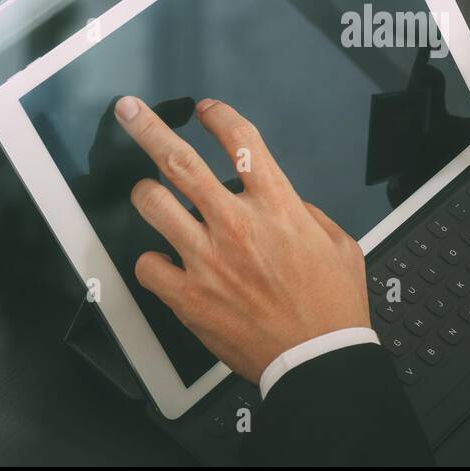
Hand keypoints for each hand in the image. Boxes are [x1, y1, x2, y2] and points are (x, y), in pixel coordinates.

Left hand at [114, 96, 369, 382]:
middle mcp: (237, 224)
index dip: (219, 117)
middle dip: (149, 128)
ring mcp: (206, 259)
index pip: (241, 141)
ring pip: (153, 204)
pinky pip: (147, 264)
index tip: (207, 111)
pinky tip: (164, 261)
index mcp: (278, 206)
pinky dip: (152, 260)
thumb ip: (308, 215)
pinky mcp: (187, 295)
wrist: (317, 359)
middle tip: (129, 110)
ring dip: (147, 193)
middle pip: (179, 160)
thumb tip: (287, 205)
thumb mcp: (340, 245)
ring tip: (149, 193)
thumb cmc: (332, 306)